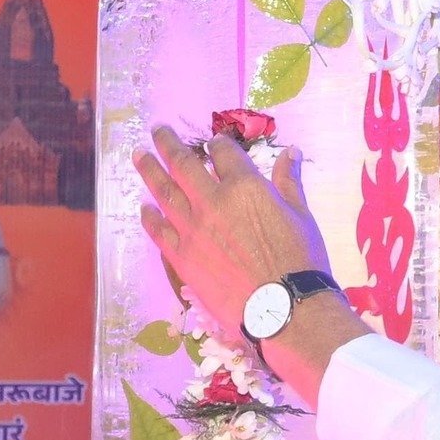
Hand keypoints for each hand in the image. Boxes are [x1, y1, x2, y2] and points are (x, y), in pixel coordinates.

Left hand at [135, 126, 365, 407]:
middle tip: (158, 131)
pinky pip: (159, 230)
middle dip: (168, 143)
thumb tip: (292, 151)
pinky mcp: (182, 256)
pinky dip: (150, 217)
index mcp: (245, 186)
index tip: (214, 143)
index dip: (218, 144)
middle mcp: (212, 200)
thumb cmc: (301, 260)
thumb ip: (289, 181)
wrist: (284, 308)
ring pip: (163, 191)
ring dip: (149, 170)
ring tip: (139, 156)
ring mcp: (192, 229)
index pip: (223, 152)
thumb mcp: (301, 215)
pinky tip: (144, 208)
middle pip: (182, 163)